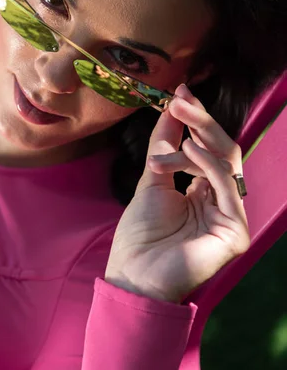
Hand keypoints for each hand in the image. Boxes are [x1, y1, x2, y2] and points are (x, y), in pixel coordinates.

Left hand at [105, 84, 249, 302]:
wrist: (133, 275)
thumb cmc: (140, 235)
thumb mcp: (152, 179)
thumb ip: (165, 144)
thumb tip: (172, 107)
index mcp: (203, 192)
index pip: (209, 150)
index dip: (197, 121)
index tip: (180, 94)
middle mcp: (221, 202)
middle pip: (223, 152)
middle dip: (202, 121)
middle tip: (181, 98)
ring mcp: (231, 217)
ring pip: (227, 163)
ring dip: (199, 137)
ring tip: (176, 119)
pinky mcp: (236, 232)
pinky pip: (226, 188)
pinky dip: (209, 163)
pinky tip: (189, 147)